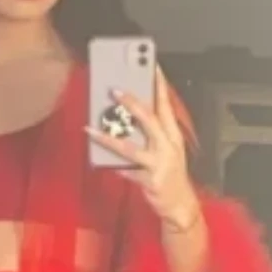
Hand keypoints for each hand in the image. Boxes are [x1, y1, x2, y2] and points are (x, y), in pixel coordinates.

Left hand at [88, 69, 201, 230]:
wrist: (180, 204)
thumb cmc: (169, 173)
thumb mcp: (166, 150)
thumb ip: (150, 134)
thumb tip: (125, 117)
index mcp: (173, 135)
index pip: (166, 105)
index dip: (159, 85)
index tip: (152, 66)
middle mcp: (168, 146)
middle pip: (150, 119)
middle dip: (132, 103)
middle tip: (114, 90)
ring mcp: (159, 164)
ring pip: (131, 147)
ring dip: (109, 138)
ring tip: (91, 129)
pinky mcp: (149, 180)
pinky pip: (126, 171)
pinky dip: (113, 166)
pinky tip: (100, 161)